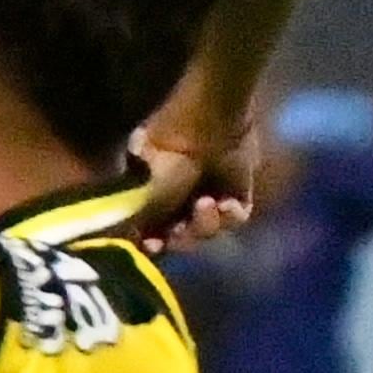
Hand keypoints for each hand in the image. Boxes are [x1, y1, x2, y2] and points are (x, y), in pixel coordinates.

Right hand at [134, 109, 262, 250]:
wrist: (214, 125)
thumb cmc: (172, 154)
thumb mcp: (148, 189)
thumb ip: (143, 219)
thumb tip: (136, 244)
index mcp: (148, 190)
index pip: (148, 226)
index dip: (151, 242)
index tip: (153, 247)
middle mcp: (177, 193)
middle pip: (179, 234)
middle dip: (183, 237)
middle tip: (183, 231)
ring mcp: (208, 192)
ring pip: (207, 229)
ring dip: (207, 225)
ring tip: (208, 205)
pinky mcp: (237, 190)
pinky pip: (234, 218)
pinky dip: (231, 217)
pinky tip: (227, 205)